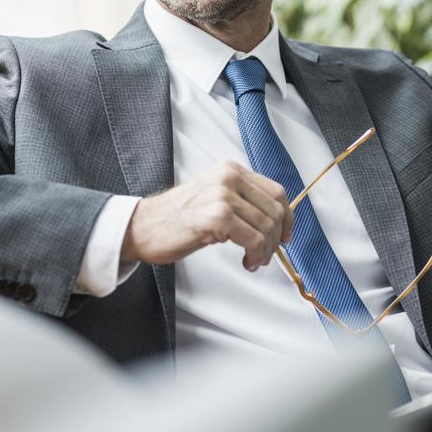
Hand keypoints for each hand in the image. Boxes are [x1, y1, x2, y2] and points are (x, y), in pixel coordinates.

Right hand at [122, 161, 292, 270]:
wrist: (144, 227)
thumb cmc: (177, 218)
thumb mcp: (214, 197)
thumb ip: (242, 201)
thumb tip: (275, 221)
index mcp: (231, 170)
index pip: (276, 192)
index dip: (287, 218)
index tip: (285, 236)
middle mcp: (229, 177)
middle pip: (275, 210)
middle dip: (277, 238)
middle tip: (266, 255)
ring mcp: (222, 195)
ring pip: (267, 226)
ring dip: (266, 251)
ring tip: (254, 260)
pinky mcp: (217, 216)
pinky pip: (254, 239)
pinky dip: (256, 255)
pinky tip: (247, 262)